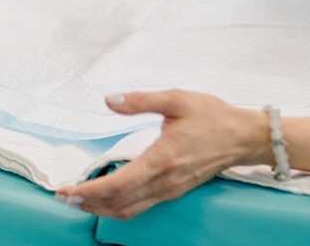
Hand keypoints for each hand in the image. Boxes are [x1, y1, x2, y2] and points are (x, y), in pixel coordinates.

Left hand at [54, 90, 267, 219]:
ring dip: (101, 209)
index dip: (88, 190)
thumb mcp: (178, 99)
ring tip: (81, 201)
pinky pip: (141, 206)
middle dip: (87, 203)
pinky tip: (110, 198)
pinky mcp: (176, 191)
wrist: (245, 136)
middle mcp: (165, 181)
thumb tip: (109, 100)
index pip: (117, 185)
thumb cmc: (213, 116)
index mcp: (162, 159)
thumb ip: (141, 100)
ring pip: (129, 210)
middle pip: (118, 203)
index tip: (66, 189)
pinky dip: (119, 206)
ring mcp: (171, 189)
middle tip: (64, 197)